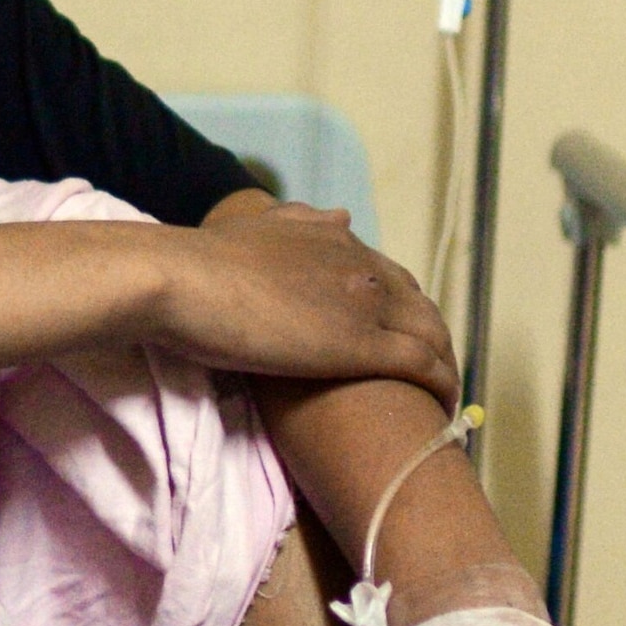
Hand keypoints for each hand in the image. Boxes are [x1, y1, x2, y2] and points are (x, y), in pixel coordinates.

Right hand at [141, 201, 457, 404]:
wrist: (180, 280)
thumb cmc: (200, 261)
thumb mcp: (258, 226)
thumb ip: (300, 222)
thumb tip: (343, 215)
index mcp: (336, 240)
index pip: (391, 278)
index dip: (402, 313)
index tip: (398, 342)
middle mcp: (361, 266)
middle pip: (420, 308)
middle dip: (432, 342)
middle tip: (427, 378)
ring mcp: (365, 304)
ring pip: (432, 337)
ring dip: (445, 367)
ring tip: (443, 401)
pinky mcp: (362, 344)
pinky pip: (424, 367)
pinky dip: (443, 386)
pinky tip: (445, 410)